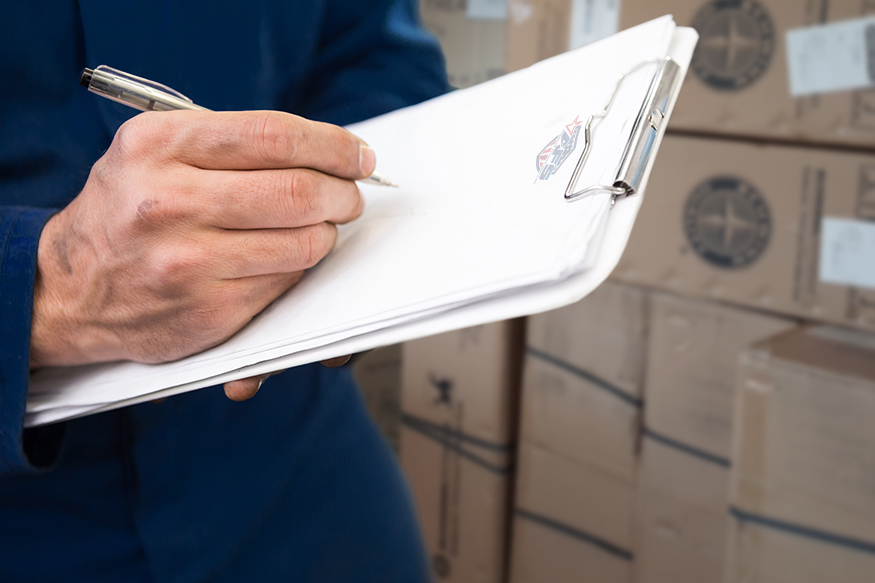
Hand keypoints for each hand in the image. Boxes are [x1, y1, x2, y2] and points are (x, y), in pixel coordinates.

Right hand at [31, 110, 369, 401]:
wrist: (69, 290)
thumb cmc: (127, 209)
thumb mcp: (153, 151)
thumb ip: (227, 141)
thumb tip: (321, 149)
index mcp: (159, 146)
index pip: (275, 136)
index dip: (332, 145)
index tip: (358, 155)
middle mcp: (169, 202)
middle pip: (299, 191)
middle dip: (342, 193)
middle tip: (349, 195)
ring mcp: (188, 263)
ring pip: (303, 243)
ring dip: (327, 233)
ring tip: (321, 226)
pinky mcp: (208, 311)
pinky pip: (285, 283)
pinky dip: (300, 267)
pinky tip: (289, 258)